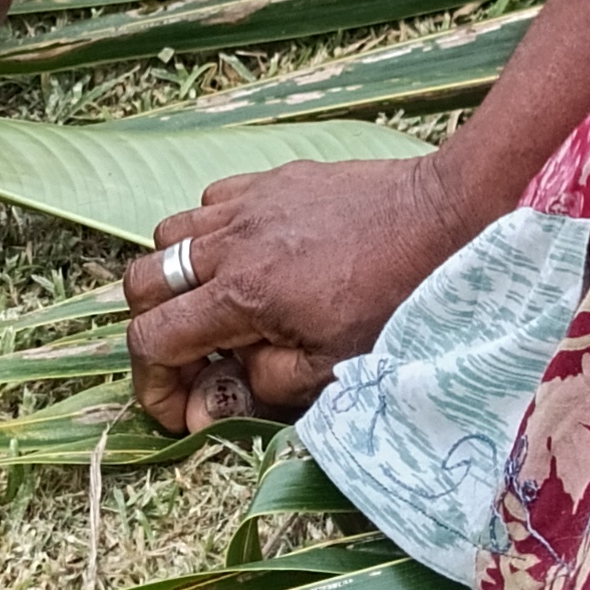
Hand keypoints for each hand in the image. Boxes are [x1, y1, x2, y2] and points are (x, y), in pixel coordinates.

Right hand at [121, 150, 476, 432]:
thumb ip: (260, 386)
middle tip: (193, 362)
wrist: (448, 217)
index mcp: (242, 294)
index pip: (152, 340)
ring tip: (218, 309)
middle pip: (142, 284)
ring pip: (169, 236)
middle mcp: (231, 241)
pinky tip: (250, 260)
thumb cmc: (400, 299)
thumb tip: (203, 409)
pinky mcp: (273, 179)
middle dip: (152, 330)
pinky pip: (211, 202)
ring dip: (177, 280)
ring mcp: (249, 202)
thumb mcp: (334, 366)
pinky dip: (211, 235)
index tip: (180, 409)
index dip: (153, 386)